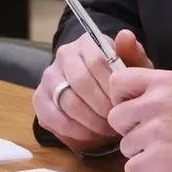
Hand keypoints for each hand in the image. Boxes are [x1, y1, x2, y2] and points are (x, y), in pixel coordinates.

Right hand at [33, 30, 151, 153]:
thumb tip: (125, 36)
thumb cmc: (119, 77)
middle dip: (102, 107)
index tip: (124, 103)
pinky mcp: (39, 99)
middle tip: (116, 120)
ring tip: (107, 129)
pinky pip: (54, 119)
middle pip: (81, 83)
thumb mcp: (132, 65)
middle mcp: (63, 55)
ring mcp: (48, 77)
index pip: (97, 62)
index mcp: (86, 42)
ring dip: (91, 122)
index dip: (111, 87)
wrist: (99, 89)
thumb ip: (132, 52)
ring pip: (68, 103)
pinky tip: (91, 135)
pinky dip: (75, 132)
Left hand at [107, 68, 171, 171]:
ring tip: (166, 154)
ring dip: (141, 153)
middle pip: (115, 117)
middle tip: (151, 138)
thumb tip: (138, 94)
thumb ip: (163, 90)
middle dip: (130, 130)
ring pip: (124, 146)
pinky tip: (165, 170)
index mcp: (166, 82)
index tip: (133, 111)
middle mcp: (156, 102)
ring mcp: (155, 131)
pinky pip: (132, 169)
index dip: (121, 99)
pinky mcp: (157, 159)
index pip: (119, 81)